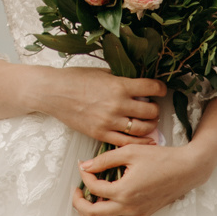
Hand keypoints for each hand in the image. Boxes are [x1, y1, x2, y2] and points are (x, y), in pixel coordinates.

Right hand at [36, 68, 166, 146]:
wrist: (54, 92)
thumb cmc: (76, 79)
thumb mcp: (102, 73)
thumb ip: (121, 79)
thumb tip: (138, 84)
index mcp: (119, 85)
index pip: (151, 87)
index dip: (161, 88)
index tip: (161, 89)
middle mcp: (118, 104)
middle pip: (150, 111)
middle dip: (155, 109)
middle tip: (153, 107)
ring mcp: (110, 122)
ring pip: (142, 129)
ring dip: (150, 126)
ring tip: (148, 122)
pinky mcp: (101, 134)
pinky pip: (126, 143)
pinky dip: (138, 142)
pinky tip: (143, 139)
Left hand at [71, 139, 203, 215]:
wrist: (186, 170)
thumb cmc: (160, 158)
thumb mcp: (130, 151)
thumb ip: (104, 159)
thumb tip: (84, 166)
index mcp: (124, 191)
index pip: (94, 188)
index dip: (85, 176)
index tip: (84, 166)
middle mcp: (128, 208)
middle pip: (93, 215)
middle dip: (79, 203)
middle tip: (76, 190)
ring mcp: (136, 215)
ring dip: (90, 215)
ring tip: (85, 200)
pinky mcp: (141, 215)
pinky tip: (104, 202)